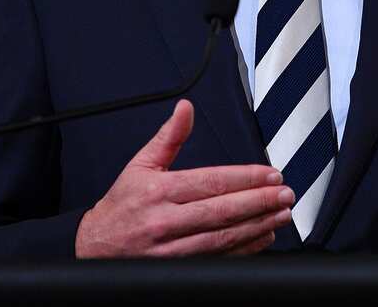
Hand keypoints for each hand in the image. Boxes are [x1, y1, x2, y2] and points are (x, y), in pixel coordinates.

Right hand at [74, 99, 293, 256]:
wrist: (93, 247)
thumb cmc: (120, 206)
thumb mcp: (140, 164)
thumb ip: (169, 137)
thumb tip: (186, 109)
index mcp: (159, 190)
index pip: (211, 182)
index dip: (246, 178)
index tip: (270, 175)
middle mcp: (166, 220)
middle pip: (222, 211)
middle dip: (259, 202)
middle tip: (285, 195)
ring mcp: (172, 248)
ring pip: (223, 238)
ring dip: (257, 226)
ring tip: (281, 215)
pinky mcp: (177, 268)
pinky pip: (217, 260)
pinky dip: (244, 250)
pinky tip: (262, 238)